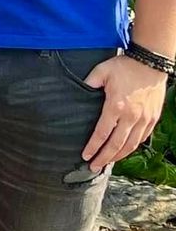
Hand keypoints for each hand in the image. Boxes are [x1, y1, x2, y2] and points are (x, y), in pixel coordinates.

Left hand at [81, 53, 168, 171]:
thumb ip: (89, 82)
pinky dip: (132, 147)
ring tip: (107, 163)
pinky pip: (142, 138)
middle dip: (104, 157)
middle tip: (93, 167)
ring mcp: (144, 119)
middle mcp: (131, 116)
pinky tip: (124, 151)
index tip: (85, 155)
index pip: (102, 133)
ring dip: (118, 156)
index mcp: (115, 106)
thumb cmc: (124, 66)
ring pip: (131, 145)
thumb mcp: (101, 71)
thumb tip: (78, 90)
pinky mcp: (153, 118)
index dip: (93, 146)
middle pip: (116, 144)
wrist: (151, 63)